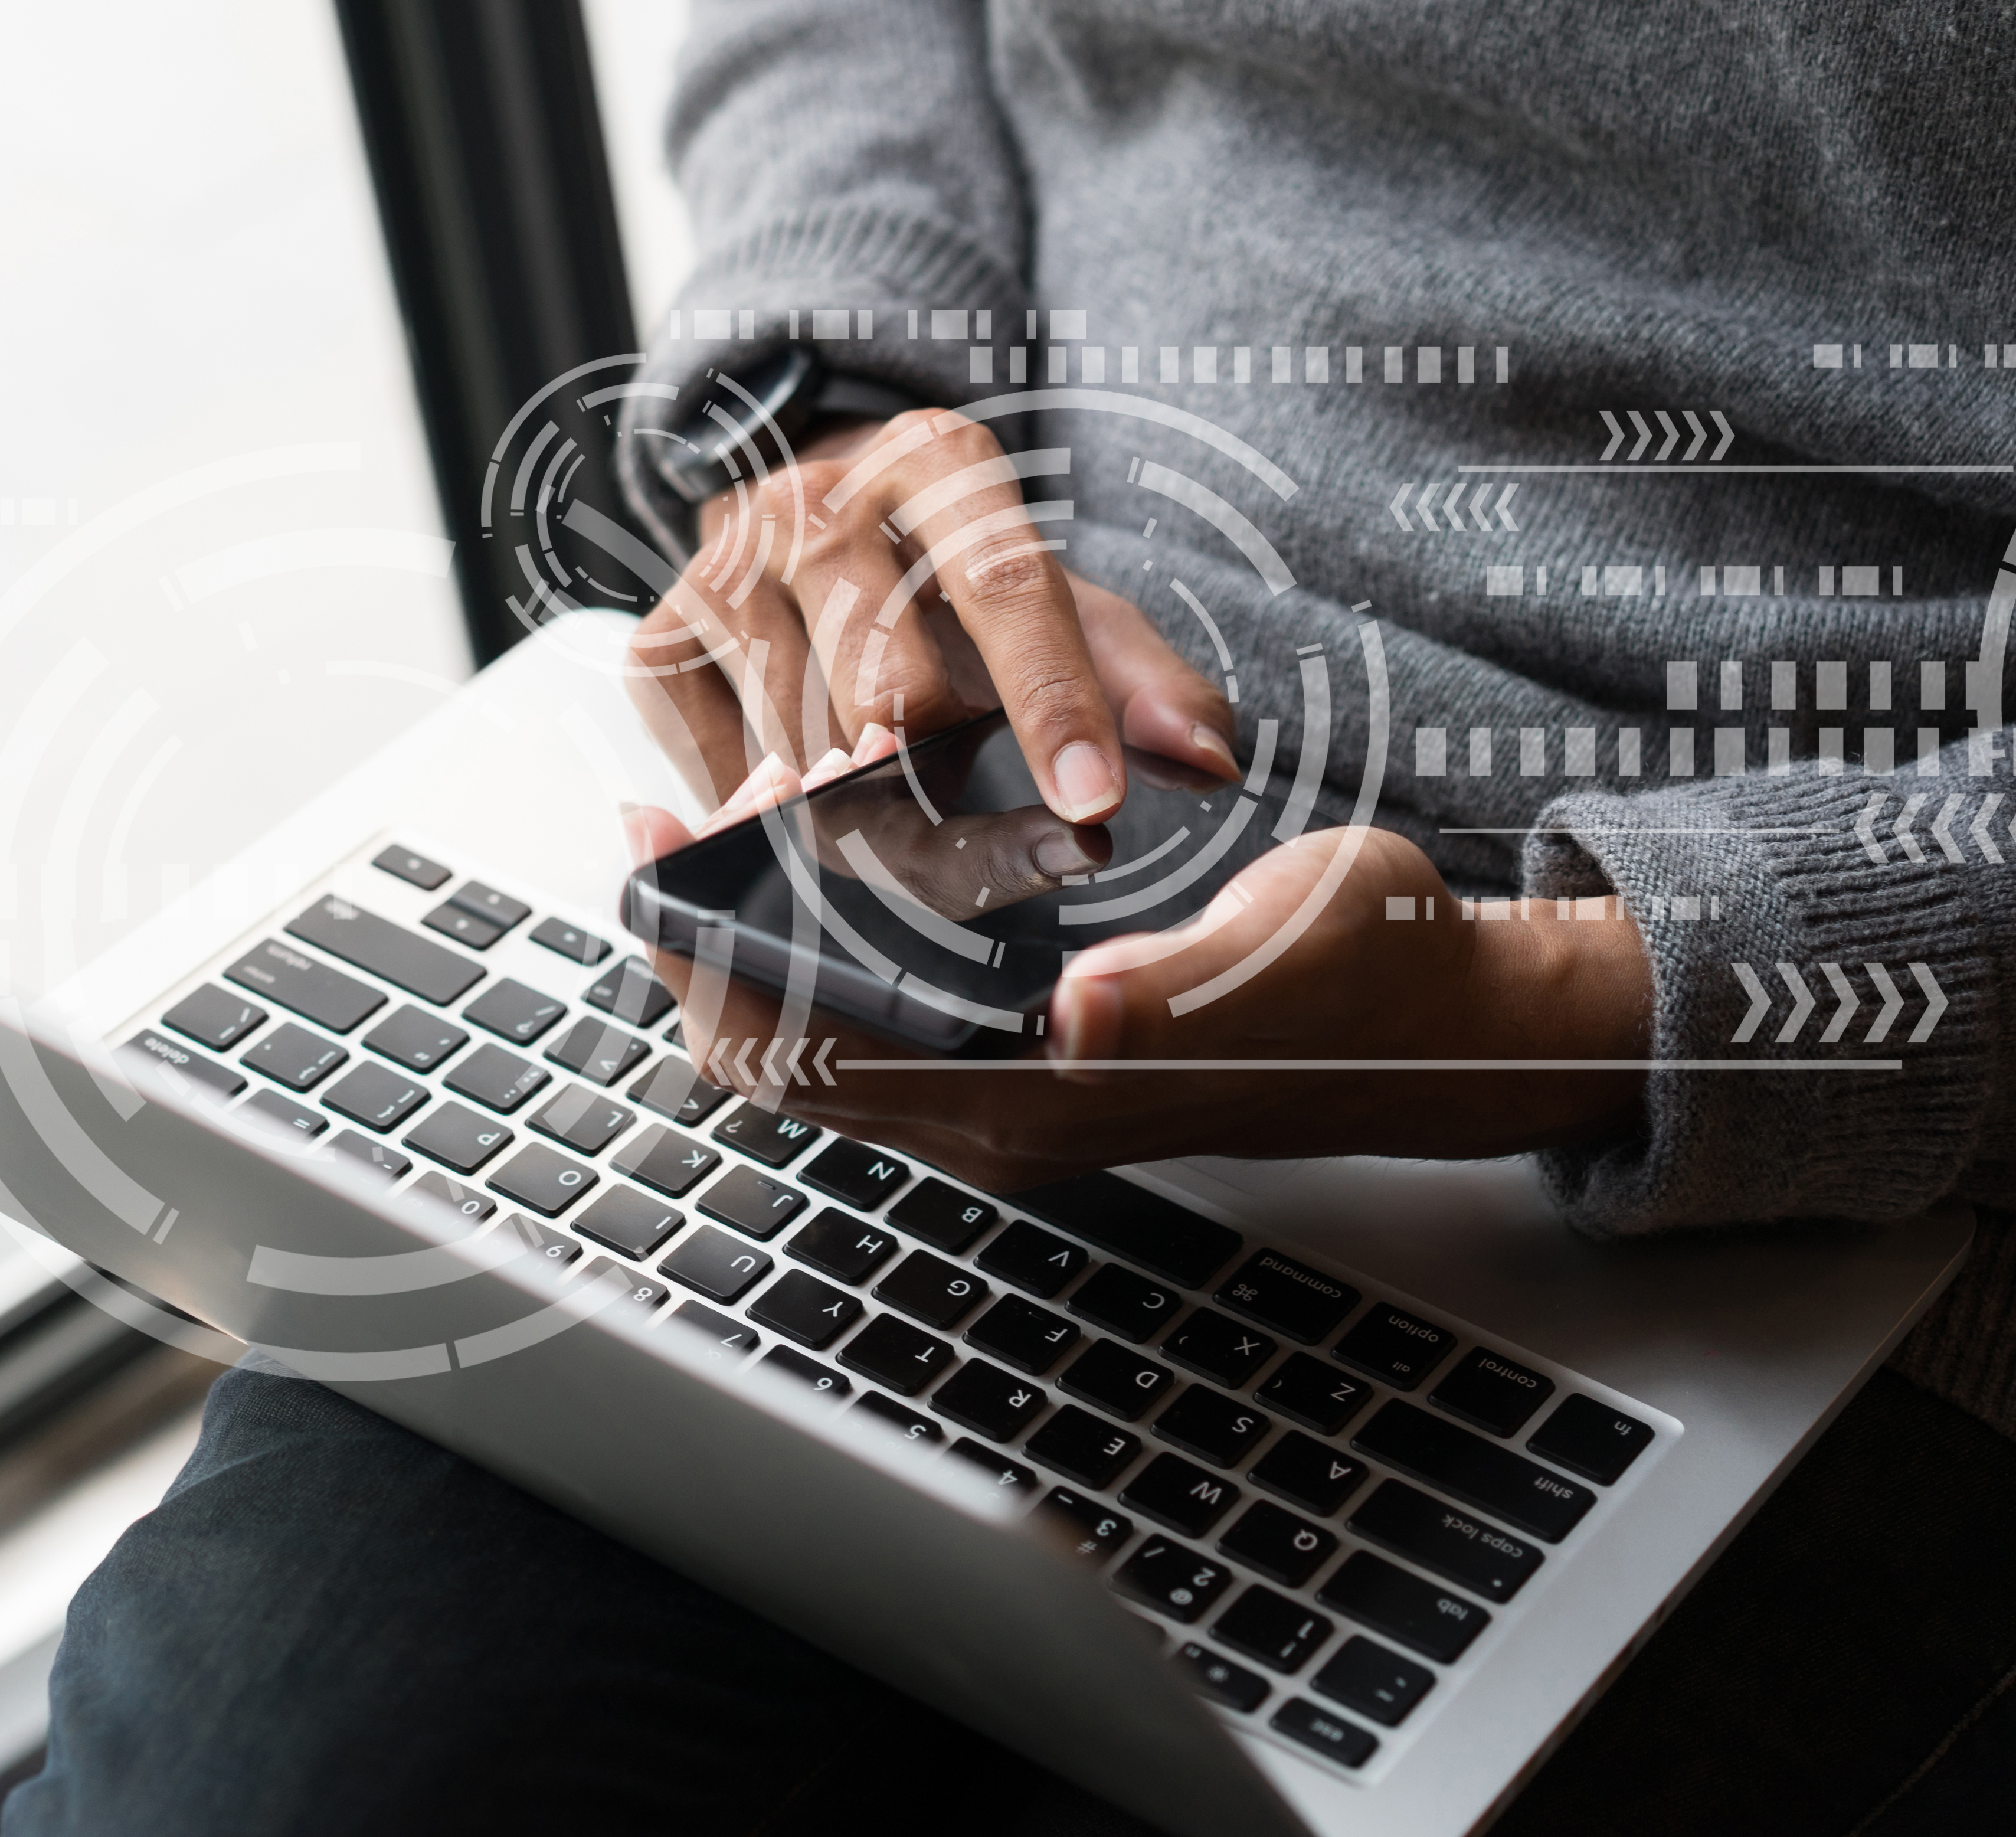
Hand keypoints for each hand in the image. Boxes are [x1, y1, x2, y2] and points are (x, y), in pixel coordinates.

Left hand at [620, 809, 1654, 1189]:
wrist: (1438, 1017)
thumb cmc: (1372, 972)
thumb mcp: (1290, 948)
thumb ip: (1178, 985)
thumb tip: (1083, 1013)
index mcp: (1036, 1102)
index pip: (813, 1058)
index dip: (724, 956)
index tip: (688, 841)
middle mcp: (992, 1121)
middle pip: (776, 1057)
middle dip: (705, 938)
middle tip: (678, 812)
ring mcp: (994, 1102)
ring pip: (806, 1043)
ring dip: (744, 938)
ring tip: (717, 817)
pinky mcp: (1009, 1066)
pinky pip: (858, 1022)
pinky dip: (800, 944)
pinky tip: (795, 858)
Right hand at [627, 408, 1238, 820]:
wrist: (801, 522)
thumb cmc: (947, 585)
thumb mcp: (1063, 605)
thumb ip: (1145, 681)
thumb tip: (1212, 762)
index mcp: (938, 460)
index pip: (1006, 589)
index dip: (1053, 706)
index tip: (1094, 809)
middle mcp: (817, 499)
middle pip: (894, 695)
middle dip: (944, 788)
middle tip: (969, 821)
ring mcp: (722, 566)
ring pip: (807, 751)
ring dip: (859, 811)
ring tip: (883, 800)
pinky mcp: (655, 641)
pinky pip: (724, 773)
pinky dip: (774, 808)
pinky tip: (802, 784)